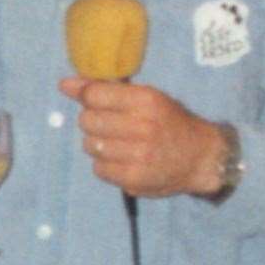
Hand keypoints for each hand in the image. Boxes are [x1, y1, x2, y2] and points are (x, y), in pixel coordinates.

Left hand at [61, 77, 222, 197]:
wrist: (200, 157)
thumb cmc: (170, 122)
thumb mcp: (145, 96)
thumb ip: (104, 89)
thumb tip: (64, 85)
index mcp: (146, 100)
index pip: (94, 95)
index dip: (87, 98)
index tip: (93, 102)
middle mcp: (143, 126)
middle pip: (88, 121)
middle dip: (92, 121)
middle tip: (108, 124)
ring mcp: (138, 155)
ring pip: (91, 145)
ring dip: (98, 144)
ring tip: (117, 143)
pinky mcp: (134, 178)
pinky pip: (99, 169)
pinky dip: (105, 164)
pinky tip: (121, 159)